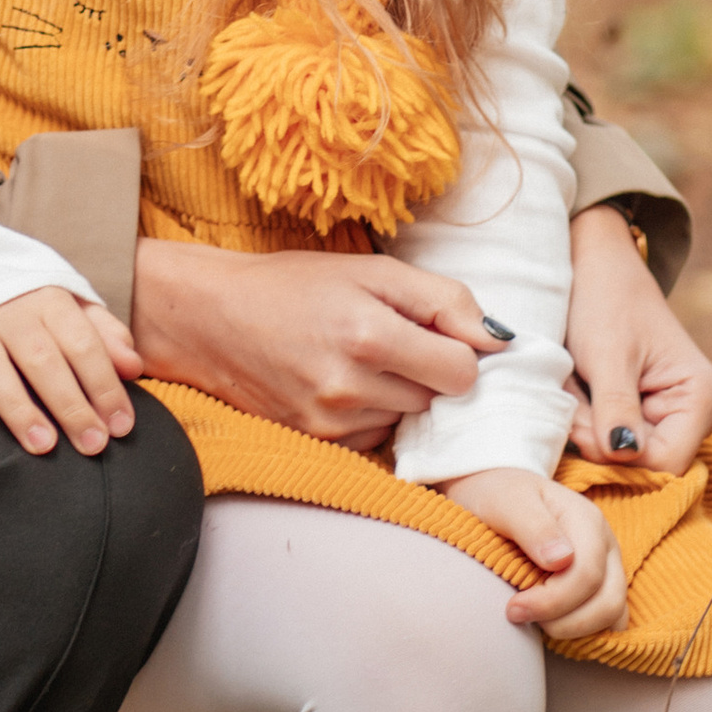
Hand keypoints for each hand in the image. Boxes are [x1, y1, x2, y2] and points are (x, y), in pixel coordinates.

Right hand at [0, 285, 145, 459]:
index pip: (82, 344)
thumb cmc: (31, 309)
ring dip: (19, 410)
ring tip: (43, 446)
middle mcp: (7, 315)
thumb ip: (104, 335)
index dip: (104, 385)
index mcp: (47, 302)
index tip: (121, 425)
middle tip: (92, 444)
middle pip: (42, 360)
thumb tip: (134, 366)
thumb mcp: (71, 310)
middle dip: (71, 404)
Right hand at [129, 240, 508, 448]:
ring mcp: (332, 421)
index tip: (433, 331)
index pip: (462, 371)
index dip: (456, 349)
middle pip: (437, 399)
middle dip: (426, 370)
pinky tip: (341, 383)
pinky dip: (370, 414)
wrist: (212, 318)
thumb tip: (499, 339)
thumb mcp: (370, 270)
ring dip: (398, 394)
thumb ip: (442, 299)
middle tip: (388, 339)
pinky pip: (374, 436)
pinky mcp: (316, 441)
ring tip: (358, 359)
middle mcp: (351, 386)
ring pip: (407, 420)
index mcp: (369, 334)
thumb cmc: (295, 286)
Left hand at [443, 465, 627, 638]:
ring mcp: (609, 567)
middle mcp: (607, 546)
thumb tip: (561, 561)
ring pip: (614, 616)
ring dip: (575, 630)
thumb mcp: (507, 501)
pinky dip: (585, 632)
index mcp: (588, 521)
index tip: (513, 608)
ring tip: (535, 621)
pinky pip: (609, 620)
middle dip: (564, 622)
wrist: (498, 493)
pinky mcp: (602, 586)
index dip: (552, 602)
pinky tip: (551, 624)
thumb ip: (533, 526)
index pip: (587, 576)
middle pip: (607, 603)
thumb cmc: (500, 496)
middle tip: (520, 615)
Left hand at [564, 205, 711, 474]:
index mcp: (703, 397)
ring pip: (624, 451)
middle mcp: (697, 413)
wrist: (594, 266)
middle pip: (645, 461)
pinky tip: (580, 391)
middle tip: (572, 397)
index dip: (618, 454)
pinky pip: (615, 435)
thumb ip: (616, 408)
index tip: (581, 420)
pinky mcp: (647, 411)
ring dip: (590, 427)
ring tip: (576, 385)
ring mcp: (673, 413)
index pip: (665, 462)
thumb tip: (622, 454)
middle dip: (600, 437)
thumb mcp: (607, 355)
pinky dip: (590, 420)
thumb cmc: (605, 300)